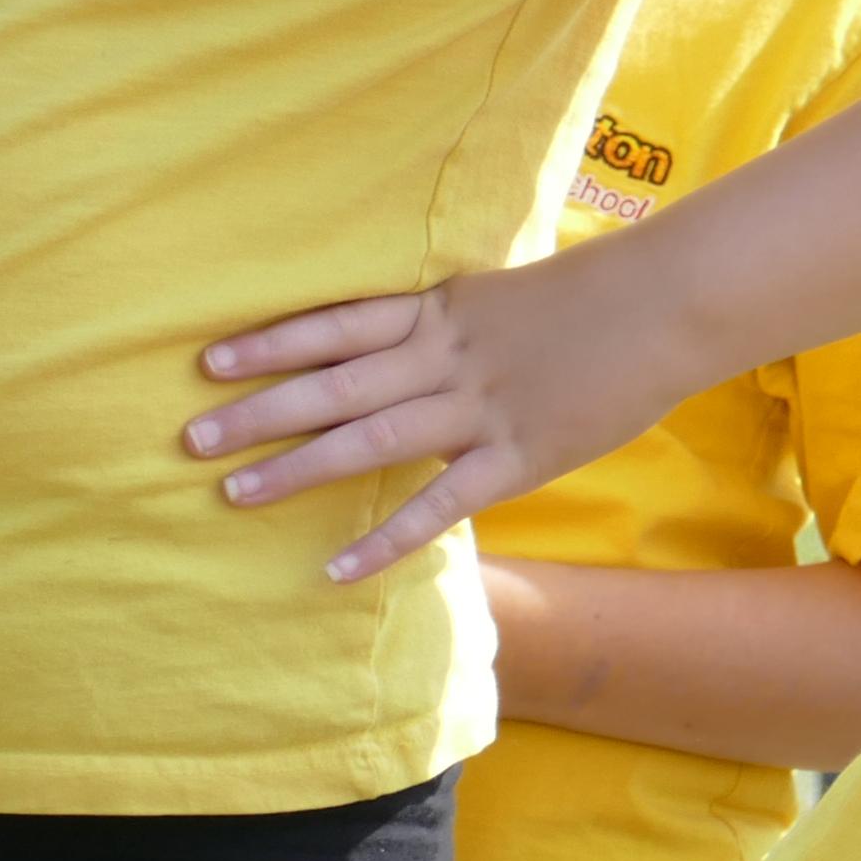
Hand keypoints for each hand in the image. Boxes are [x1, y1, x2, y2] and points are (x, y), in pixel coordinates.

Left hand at [187, 255, 701, 585]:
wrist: (669, 304)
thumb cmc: (596, 294)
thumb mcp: (506, 293)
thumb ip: (452, 323)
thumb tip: (404, 342)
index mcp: (441, 311)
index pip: (337, 325)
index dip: (272, 344)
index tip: (208, 362)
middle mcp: (446, 359)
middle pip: (335, 387)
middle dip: (260, 413)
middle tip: (191, 439)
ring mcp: (480, 409)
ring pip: (371, 440)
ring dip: (298, 469)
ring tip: (234, 494)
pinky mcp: (517, 456)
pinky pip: (440, 505)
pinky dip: (387, 539)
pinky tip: (338, 567)